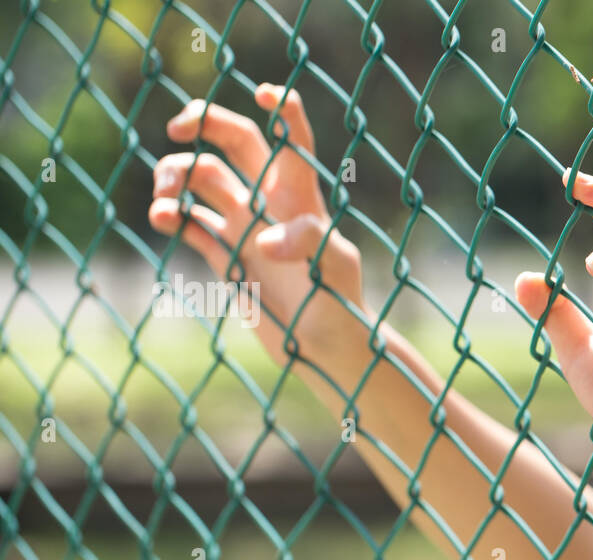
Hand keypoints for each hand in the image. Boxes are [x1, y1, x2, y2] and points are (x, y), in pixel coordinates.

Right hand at [148, 84, 366, 362]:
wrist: (324, 347)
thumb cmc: (340, 303)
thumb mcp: (334, 267)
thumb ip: (307, 242)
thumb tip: (263, 241)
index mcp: (300, 196)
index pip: (292, 140)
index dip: (282, 111)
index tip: (265, 91)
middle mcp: (269, 203)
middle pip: (234, 142)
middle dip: (203, 123)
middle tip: (177, 126)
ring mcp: (244, 227)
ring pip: (202, 179)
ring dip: (175, 174)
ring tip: (165, 196)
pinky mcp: (225, 255)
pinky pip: (190, 223)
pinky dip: (171, 216)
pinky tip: (163, 218)